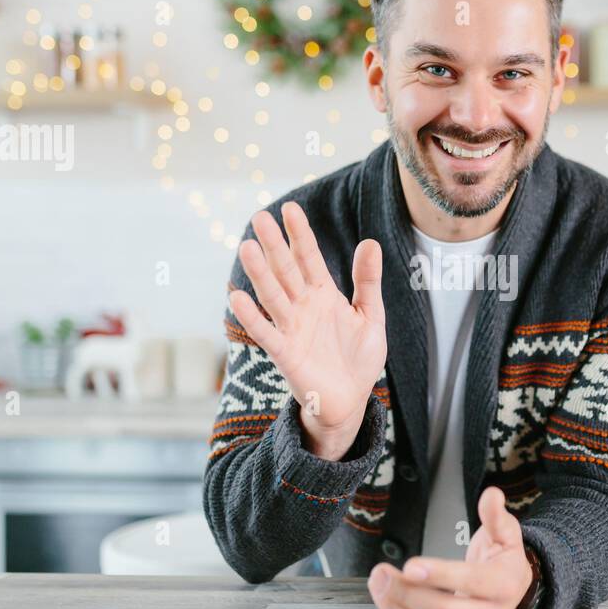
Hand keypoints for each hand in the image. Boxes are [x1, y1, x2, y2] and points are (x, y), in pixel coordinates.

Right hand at [228, 201, 386, 459]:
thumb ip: (367, 281)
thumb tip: (370, 242)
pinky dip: (251, 317)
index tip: (289, 208)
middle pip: (286, 271)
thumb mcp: (371, 315)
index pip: (309, 258)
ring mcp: (292, 329)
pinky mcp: (286, 355)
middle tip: (260, 218)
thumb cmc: (358, 358)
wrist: (351, 400)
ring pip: (272, 296)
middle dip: (275, 246)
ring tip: (247, 247)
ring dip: (260, 274)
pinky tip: (236, 297)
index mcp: (324, 295)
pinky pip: (266, 333)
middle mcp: (303, 308)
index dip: (300, 235)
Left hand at [367, 487, 533, 608]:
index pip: (471, 582)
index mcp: (506, 584)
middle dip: (407, 593)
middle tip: (381, 573)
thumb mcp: (504, 532)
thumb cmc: (503, 558)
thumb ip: (495, 515)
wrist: (511, 588)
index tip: (410, 565)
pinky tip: (387, 599)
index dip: (439, 574)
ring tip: (378, 584)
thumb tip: (492, 495)